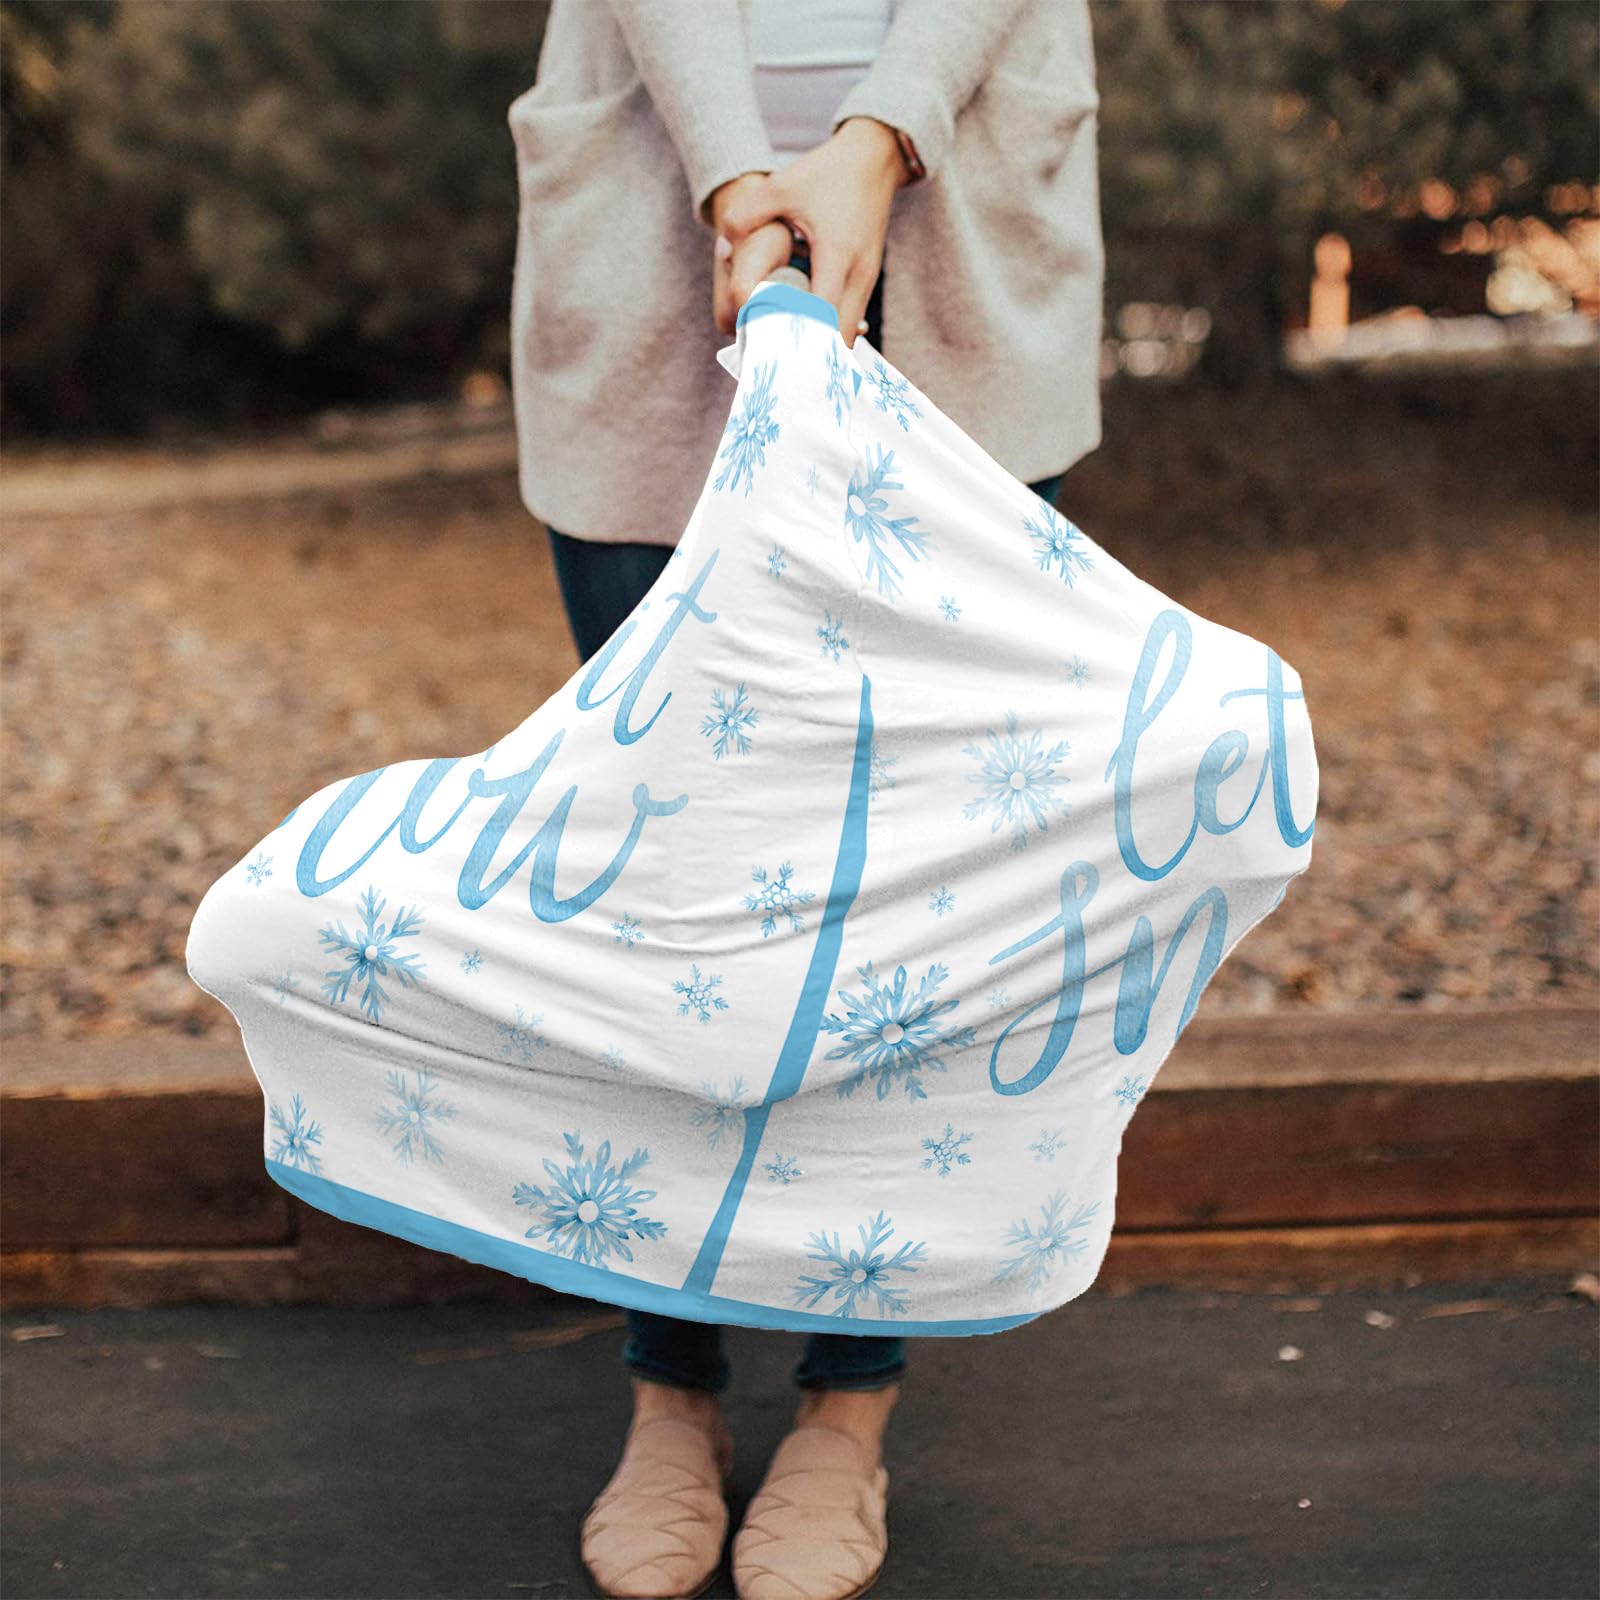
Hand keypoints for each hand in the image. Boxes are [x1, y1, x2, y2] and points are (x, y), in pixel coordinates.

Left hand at [713, 119, 907, 346]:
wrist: (874, 158)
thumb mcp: (781, 186)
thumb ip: (745, 215)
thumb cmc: (827, 173)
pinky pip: (849, 319)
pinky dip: (829, 331)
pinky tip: (803, 332)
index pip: (821, 316)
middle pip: (839, 339)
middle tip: (777, 362)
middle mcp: (858, 275)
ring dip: (821, 345)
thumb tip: (722, 249)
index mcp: (837, 256)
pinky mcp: (867, 279)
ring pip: (847, 333)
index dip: (798, 339)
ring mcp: (867, 280)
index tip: (772, 352)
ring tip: (787, 353)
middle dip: (811, 355)